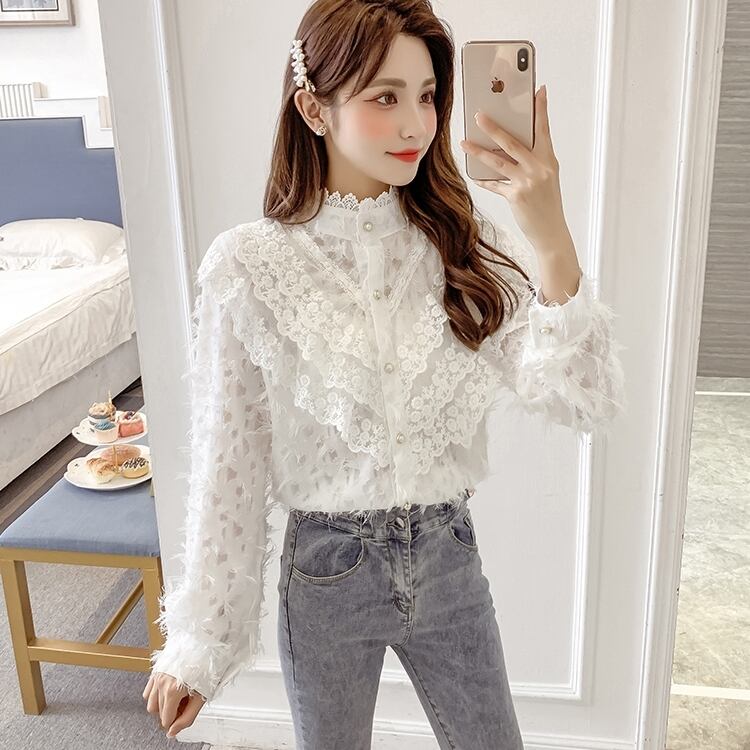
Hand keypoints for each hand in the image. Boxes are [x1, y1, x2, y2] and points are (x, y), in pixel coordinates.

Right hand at [143, 671, 206, 738]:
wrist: (205, 644)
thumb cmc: (206, 666)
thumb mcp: (201, 697)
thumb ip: (187, 718)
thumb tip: (173, 732)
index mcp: (172, 690)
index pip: (166, 721)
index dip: (177, 721)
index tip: (186, 712)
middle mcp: (162, 683)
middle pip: (159, 713)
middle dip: (172, 713)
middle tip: (185, 704)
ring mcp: (157, 676)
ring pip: (151, 704)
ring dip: (162, 706)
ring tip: (178, 697)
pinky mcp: (155, 671)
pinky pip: (149, 691)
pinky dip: (156, 696)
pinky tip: (169, 691)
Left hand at [460, 84, 568, 251]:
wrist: (551, 231)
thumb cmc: (547, 203)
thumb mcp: (546, 177)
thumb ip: (532, 161)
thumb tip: (507, 148)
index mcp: (549, 159)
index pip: (544, 129)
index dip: (541, 109)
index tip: (538, 90)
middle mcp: (539, 168)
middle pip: (513, 142)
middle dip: (494, 127)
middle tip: (479, 115)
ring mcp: (527, 182)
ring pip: (498, 161)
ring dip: (478, 151)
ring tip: (464, 142)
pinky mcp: (516, 196)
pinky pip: (495, 184)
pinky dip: (484, 180)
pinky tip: (474, 175)